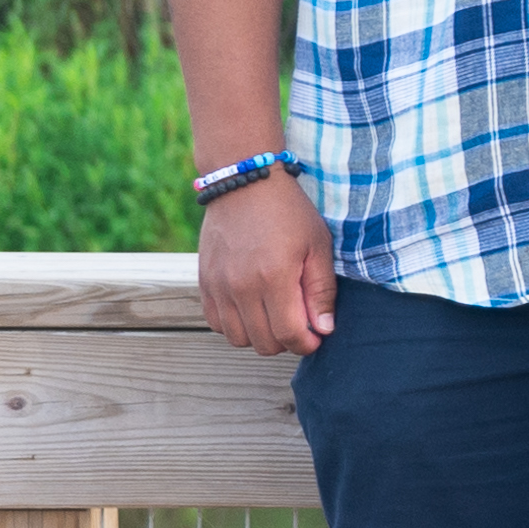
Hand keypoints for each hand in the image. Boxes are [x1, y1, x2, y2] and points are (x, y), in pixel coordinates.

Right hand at [197, 167, 339, 356]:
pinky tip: (251, 308)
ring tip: (273, 315)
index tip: (315, 336)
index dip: (307, 343)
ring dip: (259, 335)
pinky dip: (235, 325)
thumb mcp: (317, 245)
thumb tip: (323, 329)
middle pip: (264, 344)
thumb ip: (321, 290)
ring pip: (239, 339)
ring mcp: (219, 286)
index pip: (289, 335)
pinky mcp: (204, 282)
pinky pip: (216, 323)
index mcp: (275, 277)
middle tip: (297, 322)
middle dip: (286, 341)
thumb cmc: (288, 212)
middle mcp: (242, 286)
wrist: (244, 183)